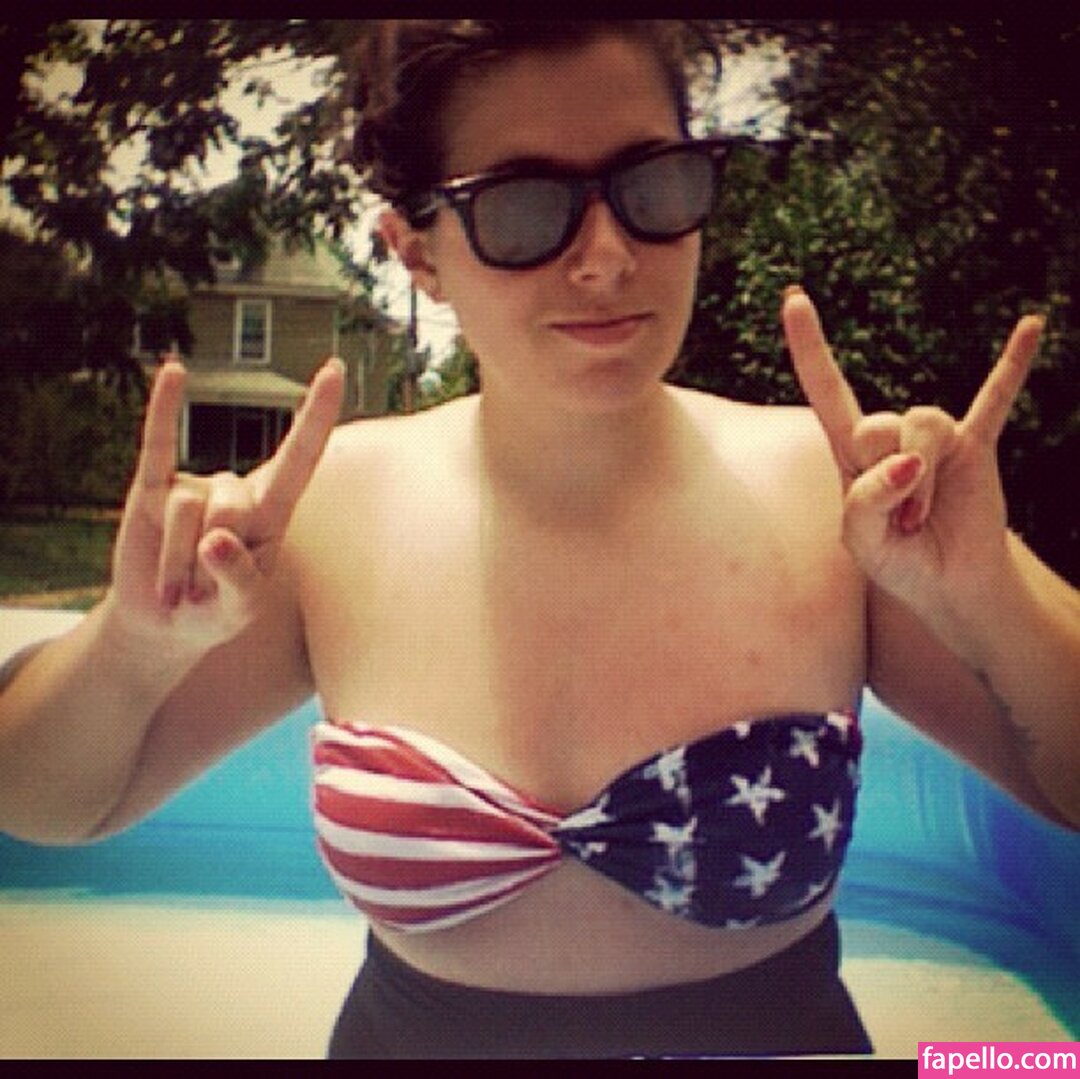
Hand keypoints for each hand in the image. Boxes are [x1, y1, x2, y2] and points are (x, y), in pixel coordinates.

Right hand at [107, 356, 344, 652]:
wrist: (162, 625)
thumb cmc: (216, 613)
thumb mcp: (239, 610)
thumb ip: (238, 579)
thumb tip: (215, 541)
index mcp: (272, 514)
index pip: (300, 458)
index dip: (316, 415)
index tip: (335, 368)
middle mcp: (235, 492)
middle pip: (230, 507)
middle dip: (208, 561)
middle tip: (199, 590)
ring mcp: (193, 486)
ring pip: (188, 511)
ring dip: (176, 564)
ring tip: (176, 584)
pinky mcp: (150, 488)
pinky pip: (157, 442)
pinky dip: (164, 407)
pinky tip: (175, 369)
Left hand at [781, 287, 1042, 614]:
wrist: (949, 586)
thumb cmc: (897, 564)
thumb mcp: (861, 543)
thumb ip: (866, 501)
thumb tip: (906, 461)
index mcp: (852, 452)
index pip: (827, 389)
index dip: (809, 347)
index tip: (794, 299)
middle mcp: (891, 435)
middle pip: (880, 424)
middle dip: (888, 480)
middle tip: (900, 525)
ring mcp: (937, 438)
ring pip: (924, 425)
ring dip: (921, 481)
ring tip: (921, 519)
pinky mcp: (978, 446)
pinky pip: (996, 397)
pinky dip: (1012, 365)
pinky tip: (1031, 326)